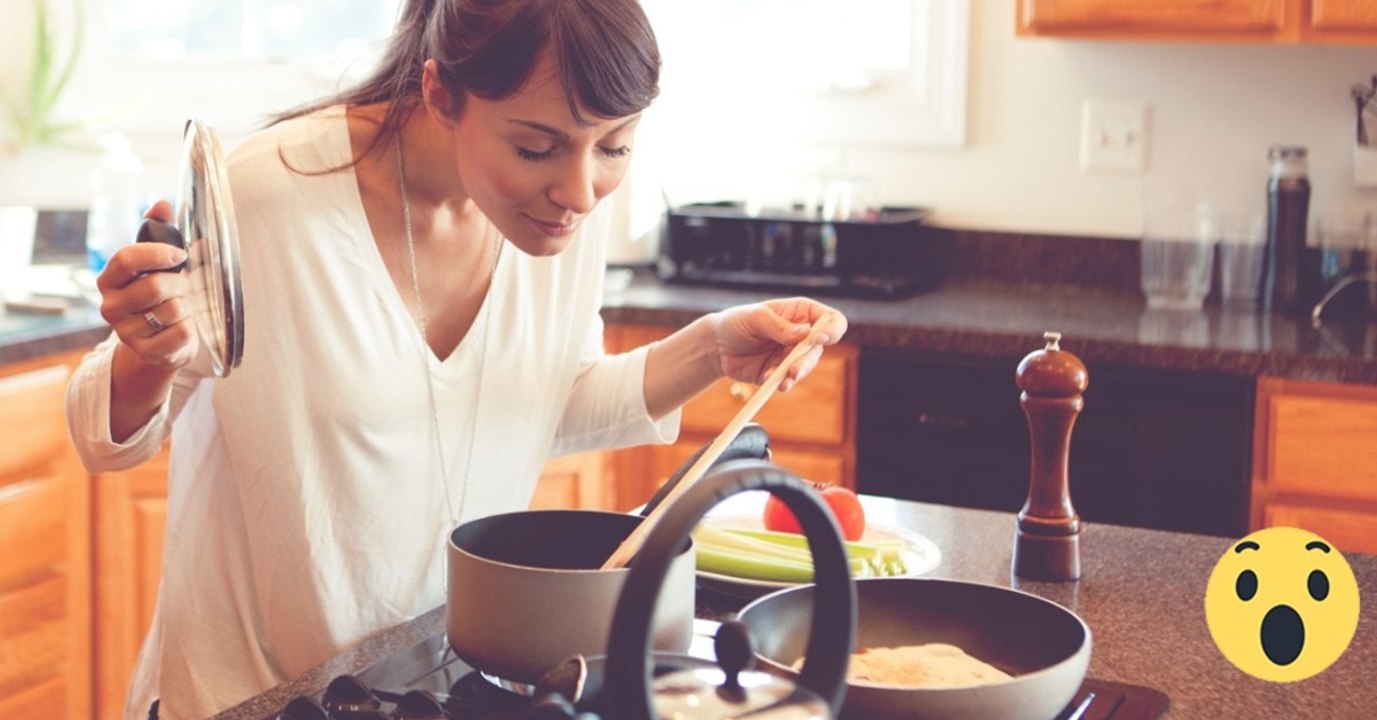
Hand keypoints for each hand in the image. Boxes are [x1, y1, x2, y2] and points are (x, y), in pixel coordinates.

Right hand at [96, 200, 196, 369]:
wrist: (162, 343)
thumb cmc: (161, 295)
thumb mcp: (158, 263)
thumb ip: (159, 231)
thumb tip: (162, 203)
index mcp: (110, 279)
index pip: (125, 258)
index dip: (157, 254)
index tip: (181, 255)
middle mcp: (111, 306)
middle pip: (155, 287)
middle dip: (181, 284)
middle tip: (186, 287)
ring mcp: (126, 332)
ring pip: (173, 311)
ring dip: (189, 306)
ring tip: (184, 307)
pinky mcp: (147, 352)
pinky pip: (182, 334)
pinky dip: (192, 328)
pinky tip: (184, 327)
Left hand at [710, 298, 847, 391]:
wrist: (716, 346)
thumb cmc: (736, 322)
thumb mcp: (755, 318)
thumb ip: (779, 326)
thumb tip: (805, 333)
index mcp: (801, 313)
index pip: (831, 319)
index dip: (832, 329)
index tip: (819, 339)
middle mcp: (801, 334)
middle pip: (820, 348)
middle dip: (807, 360)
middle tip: (794, 369)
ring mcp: (792, 354)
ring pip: (806, 366)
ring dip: (796, 374)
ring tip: (783, 380)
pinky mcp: (781, 372)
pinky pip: (789, 380)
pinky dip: (783, 382)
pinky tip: (772, 382)